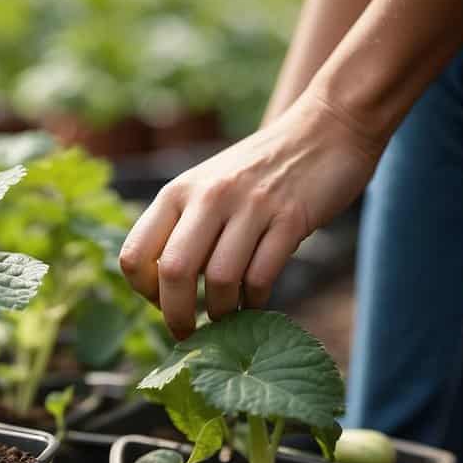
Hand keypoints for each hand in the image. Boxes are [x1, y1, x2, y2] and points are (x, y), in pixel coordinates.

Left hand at [119, 93, 381, 338]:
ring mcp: (251, 205)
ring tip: (225, 320)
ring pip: (219, 279)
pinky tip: (254, 304)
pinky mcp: (291, 218)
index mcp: (178, 192)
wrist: (327, 127)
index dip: (143, 291)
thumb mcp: (207, 187)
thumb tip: (161, 289)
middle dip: (176, 315)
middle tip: (187, 335)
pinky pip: (261, 276)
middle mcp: (208, 196)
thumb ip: (182, 227)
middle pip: (173, 272)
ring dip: (220, 312)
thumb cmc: (260, 170)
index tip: (162, 303)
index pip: (135, 254)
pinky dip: (254, 302)